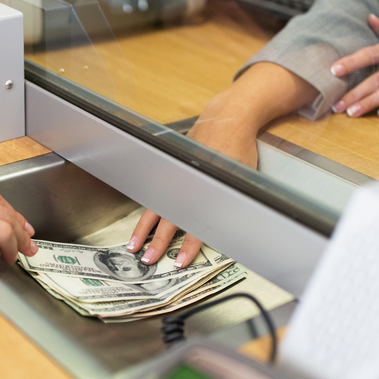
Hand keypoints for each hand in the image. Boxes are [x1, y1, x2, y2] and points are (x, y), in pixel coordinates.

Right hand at [129, 63, 317, 267]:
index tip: (180, 262)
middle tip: (148, 261)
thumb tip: (235, 230)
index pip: (195, 225)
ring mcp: (176, 176)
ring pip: (156, 208)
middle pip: (168, 220)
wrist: (229, 116)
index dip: (188, 246)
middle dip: (157, 243)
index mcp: (205, 189)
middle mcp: (186, 184)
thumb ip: (234, 202)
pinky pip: (156, 195)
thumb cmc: (239, 146)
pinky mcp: (172, 169)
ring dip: (144, 229)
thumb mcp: (244, 178)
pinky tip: (141, 222)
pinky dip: (148, 210)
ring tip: (134, 246)